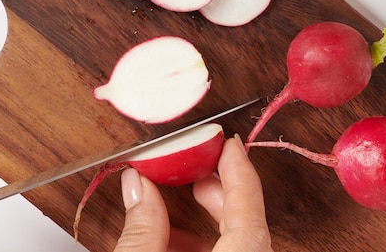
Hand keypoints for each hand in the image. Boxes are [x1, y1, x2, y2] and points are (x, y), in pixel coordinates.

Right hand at [114, 134, 271, 251]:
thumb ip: (141, 230)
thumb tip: (137, 185)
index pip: (249, 212)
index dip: (240, 172)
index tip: (229, 145)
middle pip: (248, 226)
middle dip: (219, 195)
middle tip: (196, 172)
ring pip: (239, 246)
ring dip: (207, 225)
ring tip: (168, 210)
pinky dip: (204, 247)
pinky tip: (170, 242)